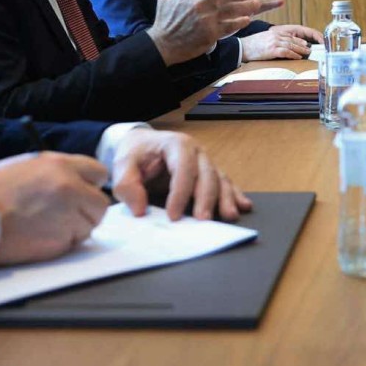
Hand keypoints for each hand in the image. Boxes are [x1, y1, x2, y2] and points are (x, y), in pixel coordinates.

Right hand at [0, 152, 111, 264]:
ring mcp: (67, 215)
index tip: (86, 193)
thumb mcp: (25, 166)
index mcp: (59, 165)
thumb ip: (55, 172)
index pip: (98, 172)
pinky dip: (61, 244)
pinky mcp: (60, 240)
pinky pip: (73, 243)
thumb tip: (75, 181)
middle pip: (100, 204)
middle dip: (87, 212)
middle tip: (68, 217)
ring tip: (45, 226)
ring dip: (74, 229)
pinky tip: (38, 237)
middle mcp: (69, 187)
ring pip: (89, 226)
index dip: (91, 185)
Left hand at [110, 128, 252, 221]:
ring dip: (226, 198)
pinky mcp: (209, 173)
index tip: (173, 215)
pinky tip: (243, 206)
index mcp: (176, 144)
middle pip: (207, 174)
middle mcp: (197, 151)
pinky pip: (225, 183)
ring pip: (220, 179)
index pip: (183, 169)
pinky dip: (235, 195)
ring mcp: (206, 161)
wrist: (143, 145)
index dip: (180, 193)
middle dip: (206, 199)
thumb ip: (127, 185)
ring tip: (229, 216)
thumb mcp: (122, 165)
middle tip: (203, 221)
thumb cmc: (136, 155)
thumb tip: (140, 209)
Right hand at [148, 0, 286, 65]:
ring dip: (245, 5)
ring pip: (231, 9)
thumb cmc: (165, 20)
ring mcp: (207, 19)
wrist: (163, 45)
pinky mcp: (210, 34)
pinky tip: (248, 19)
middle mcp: (200, 4)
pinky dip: (238, 23)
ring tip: (257, 1)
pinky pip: (229, 27)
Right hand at [241, 24, 322, 61]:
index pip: (289, 35)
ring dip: (301, 49)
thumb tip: (280, 46)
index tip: (305, 43)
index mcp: (273, 32)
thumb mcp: (263, 38)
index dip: (298, 39)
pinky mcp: (272, 50)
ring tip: (307, 53)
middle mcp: (275, 36)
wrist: (241, 47)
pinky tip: (298, 57)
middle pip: (292, 40)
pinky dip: (293, 55)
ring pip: (291, 45)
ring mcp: (274, 42)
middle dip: (302, 44)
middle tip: (310, 48)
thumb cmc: (251, 45)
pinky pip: (286, 52)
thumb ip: (272, 40)